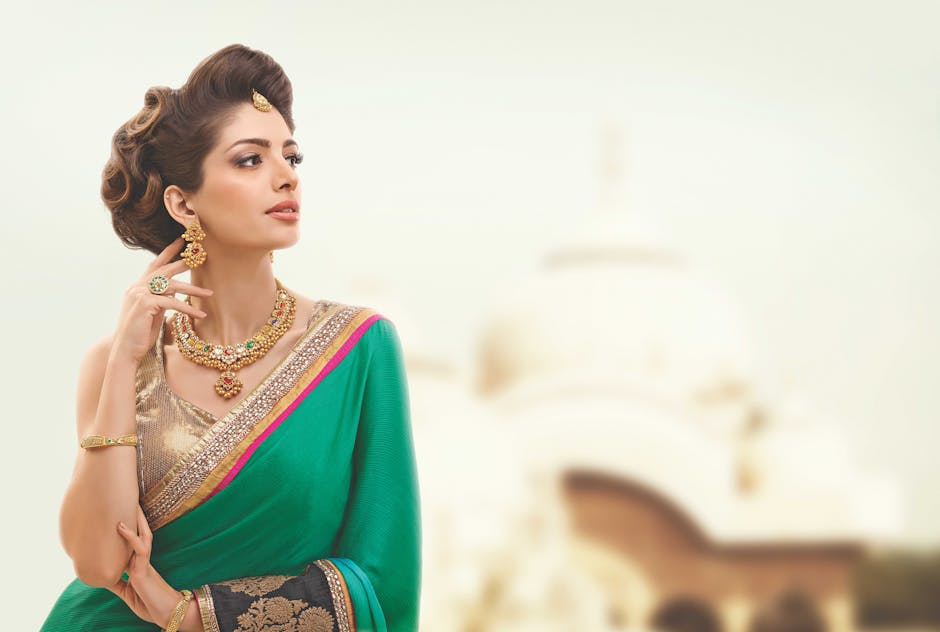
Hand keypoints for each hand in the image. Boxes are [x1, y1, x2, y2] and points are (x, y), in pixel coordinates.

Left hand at [107, 504, 190, 627]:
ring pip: (142, 535)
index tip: (123, 514)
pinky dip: (129, 537)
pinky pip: (139, 549)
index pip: (134, 542)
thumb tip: (102, 576)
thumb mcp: (128, 593)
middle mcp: (142, 561)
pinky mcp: (143, 569)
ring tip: (130, 503)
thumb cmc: (152, 605)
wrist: (168, 616)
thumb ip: (117, 583)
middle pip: (141, 533)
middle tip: (130, 499)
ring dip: (136, 519)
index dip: (130, 528)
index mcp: (139, 565)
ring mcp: (144, 563)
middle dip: (137, 517)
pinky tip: (120, 526)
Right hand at [111, 235, 213, 364]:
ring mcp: (140, 294)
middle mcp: (137, 287)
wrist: (125, 349)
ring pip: (172, 286)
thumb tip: (176, 293)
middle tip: (201, 256)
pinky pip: (172, 302)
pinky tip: (200, 314)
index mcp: (138, 286)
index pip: (154, 265)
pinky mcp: (146, 304)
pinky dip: (188, 308)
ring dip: (193, 290)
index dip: (167, 252)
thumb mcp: (153, 312)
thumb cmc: (140, 333)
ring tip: (209, 293)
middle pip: (165, 270)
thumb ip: (162, 299)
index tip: (181, 241)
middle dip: (184, 262)